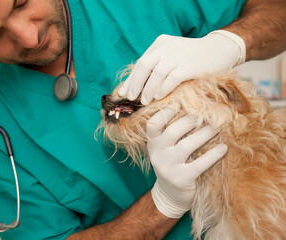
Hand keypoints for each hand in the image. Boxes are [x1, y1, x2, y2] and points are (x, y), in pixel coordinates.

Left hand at [118, 30, 245, 104]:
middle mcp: (167, 47)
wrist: (220, 50)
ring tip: (145, 101)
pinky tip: (158, 97)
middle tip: (132, 98)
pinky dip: (162, 89)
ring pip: (156, 73)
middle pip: (144, 66)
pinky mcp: (189, 65)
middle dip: (136, 84)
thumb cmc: (193, 58)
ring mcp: (178, 55)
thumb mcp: (172, 56)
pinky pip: (171, 79)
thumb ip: (156, 66)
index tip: (123, 93)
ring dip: (148, 89)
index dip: (131, 79)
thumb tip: (136, 85)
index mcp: (160, 44)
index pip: (140, 62)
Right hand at [147, 105, 227, 217]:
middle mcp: (157, 154)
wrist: (170, 195)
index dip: (166, 111)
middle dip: (192, 120)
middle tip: (209, 112)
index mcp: (152, 143)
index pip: (153, 124)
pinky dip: (213, 155)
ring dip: (205, 134)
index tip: (181, 102)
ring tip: (219, 127)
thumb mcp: (166, 148)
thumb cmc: (173, 164)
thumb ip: (173, 131)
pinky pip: (199, 164)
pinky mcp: (180, 179)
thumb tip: (195, 108)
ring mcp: (167, 167)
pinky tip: (223, 148)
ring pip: (186, 146)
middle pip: (173, 131)